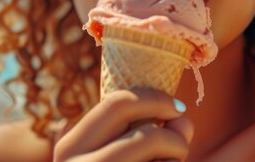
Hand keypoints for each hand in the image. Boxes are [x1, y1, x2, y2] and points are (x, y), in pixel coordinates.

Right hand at [53, 89, 193, 161]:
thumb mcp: (119, 158)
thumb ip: (149, 139)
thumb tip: (185, 120)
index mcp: (69, 147)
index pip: (116, 103)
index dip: (154, 98)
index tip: (177, 107)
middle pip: (137, 123)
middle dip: (168, 124)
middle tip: (184, 132)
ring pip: (151, 145)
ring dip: (175, 150)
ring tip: (176, 160)